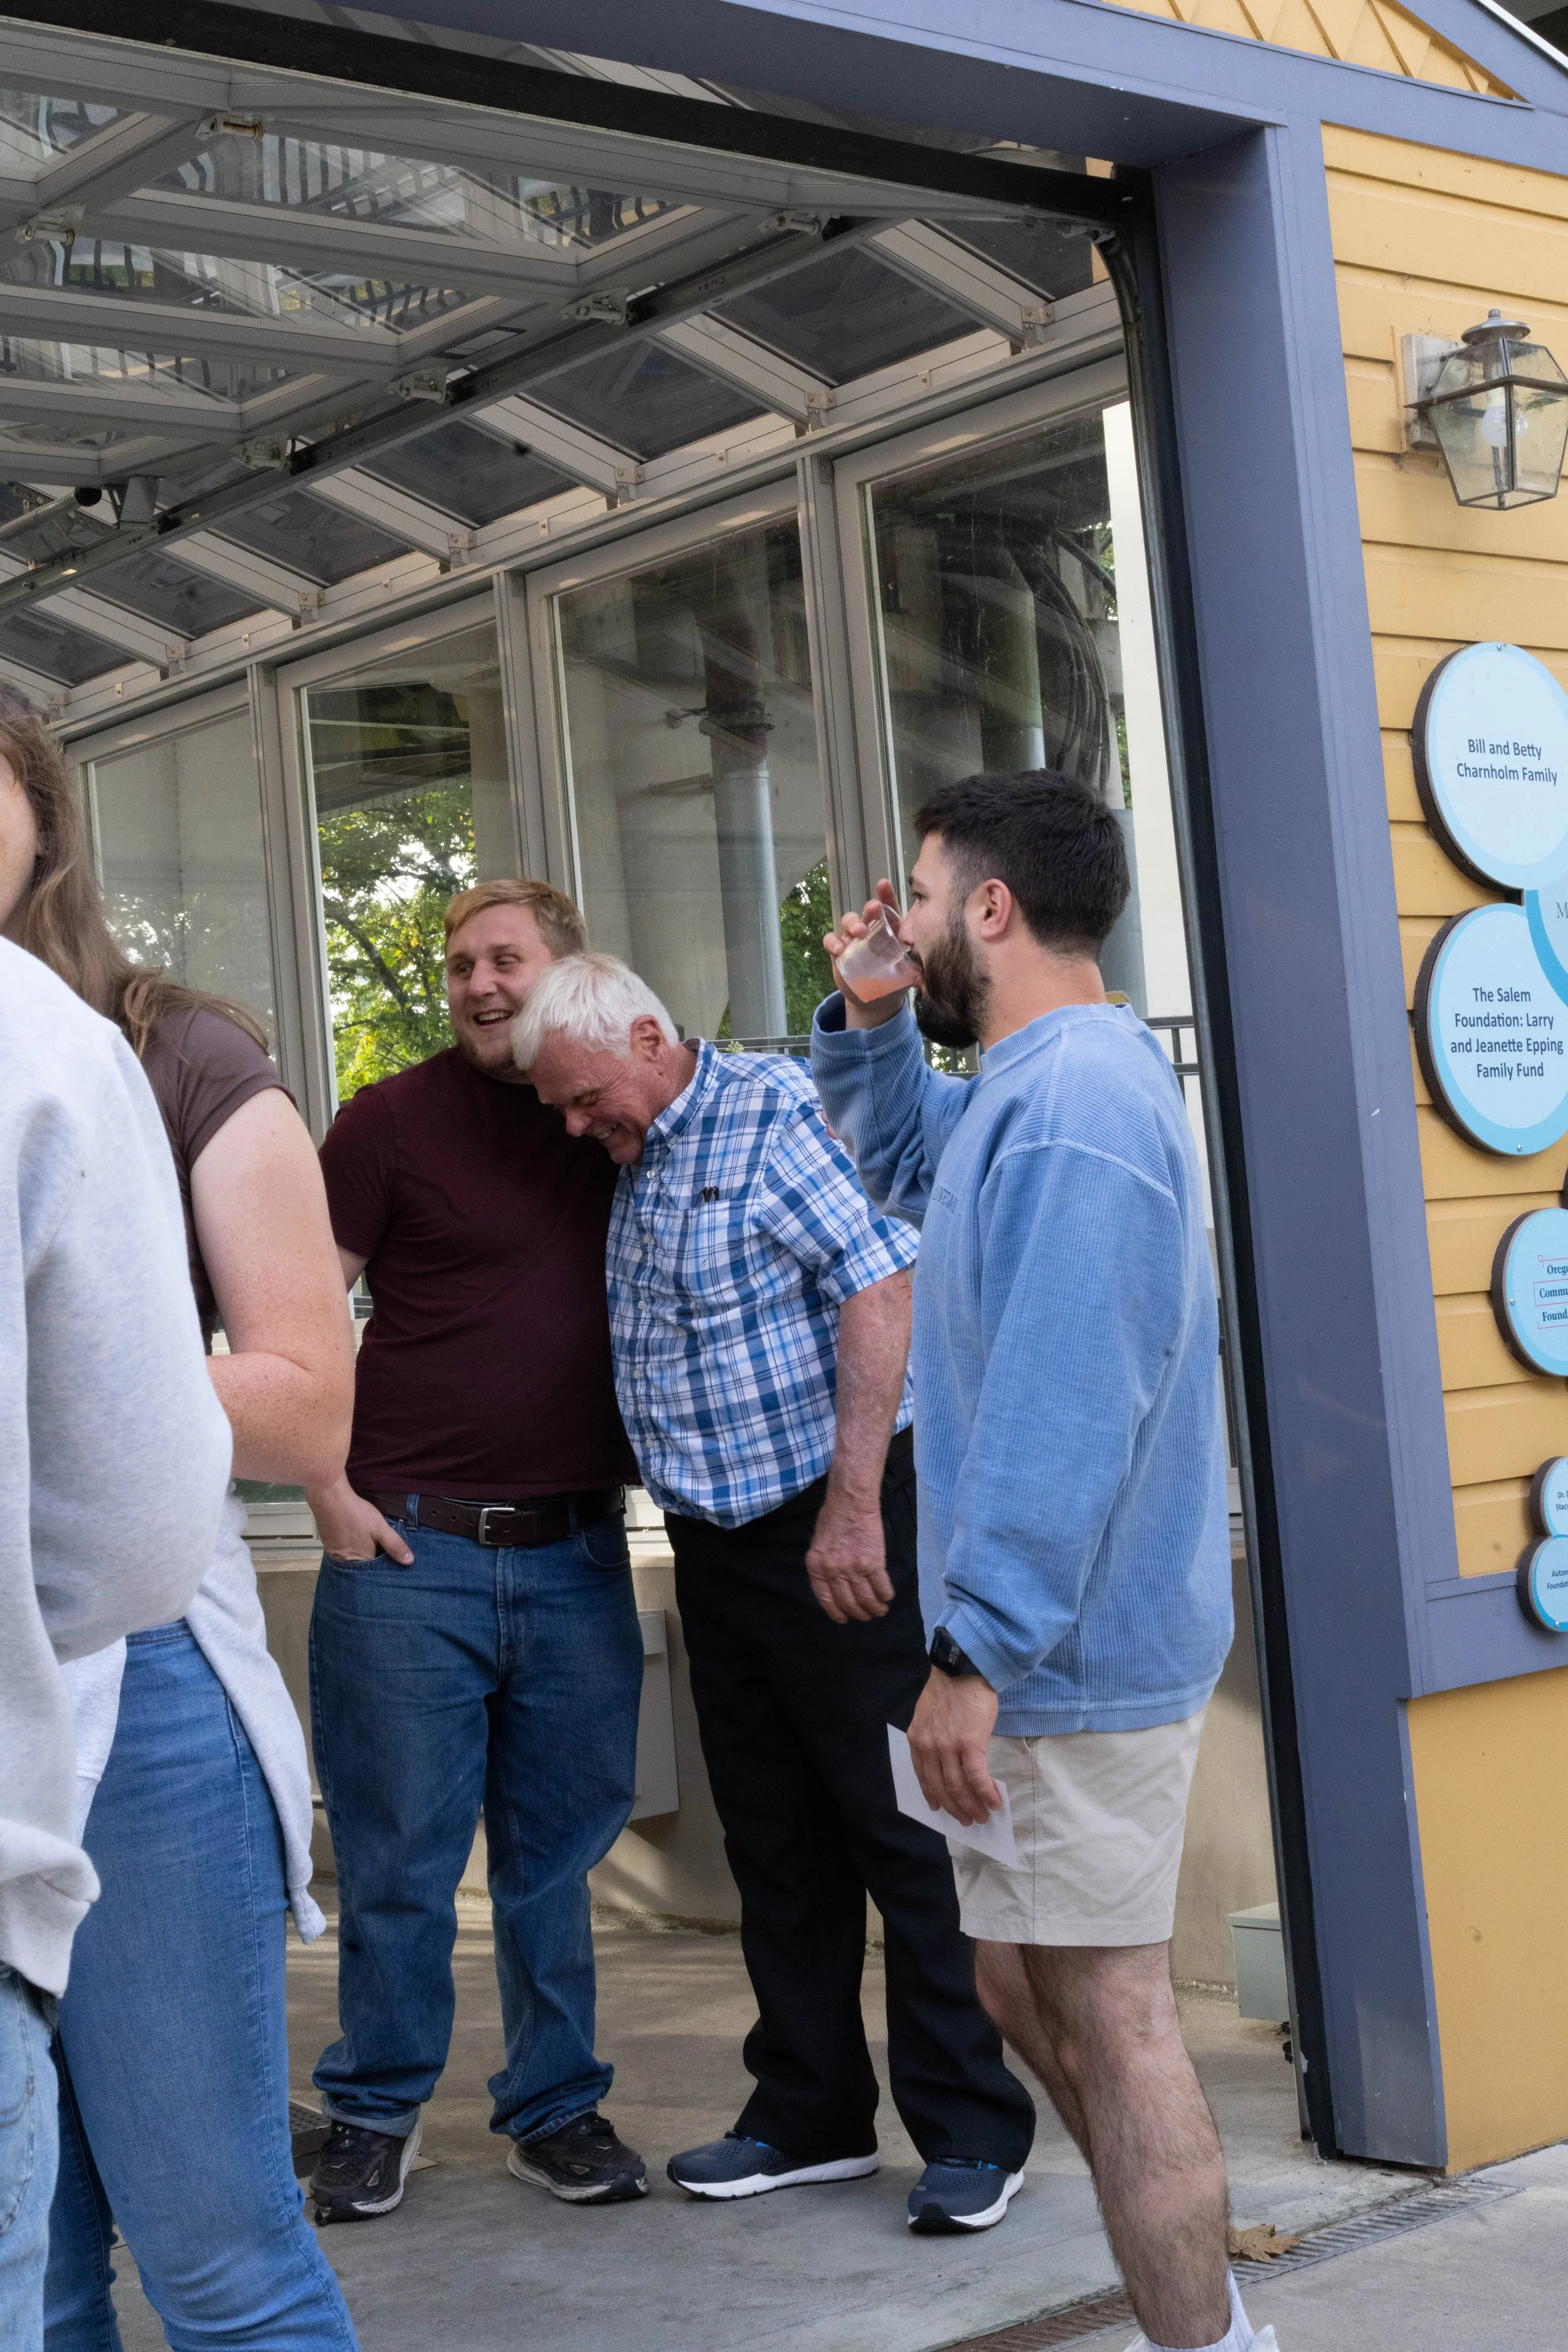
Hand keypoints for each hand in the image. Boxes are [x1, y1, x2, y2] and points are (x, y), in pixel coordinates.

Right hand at [307, 1472, 413, 1565]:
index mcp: (360, 1560)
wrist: (329, 1499)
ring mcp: (334, 1555)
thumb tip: (409, 1561)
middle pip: (362, 1567)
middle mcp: (345, 1562)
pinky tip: (353, 1540)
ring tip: (366, 1544)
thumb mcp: (380, 1527)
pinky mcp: (328, 1547)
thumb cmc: (356, 1513)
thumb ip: (394, 1545)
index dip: (382, 1566)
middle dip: (371, 1561)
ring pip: (351, 1561)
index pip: (374, 1572)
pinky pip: (341, 1554)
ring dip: (359, 1556)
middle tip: (377, 1549)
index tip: (389, 1560)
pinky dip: (349, 1550)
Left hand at [806, 1489, 893, 1622]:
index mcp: (816, 1567)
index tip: (844, 1619)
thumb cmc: (832, 1519)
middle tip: (866, 1615)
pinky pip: (881, 1586)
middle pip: (848, 1603)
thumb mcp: (818, 1545)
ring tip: (880, 1610)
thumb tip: (834, 1586)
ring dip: (875, 1608)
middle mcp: (833, 1571)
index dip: (836, 1612)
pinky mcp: (873, 1562)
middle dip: (859, 1613)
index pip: (825, 1599)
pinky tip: (887, 1597)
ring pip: (866, 1599)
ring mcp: (854, 1568)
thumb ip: (824, 1567)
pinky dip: (885, 1595)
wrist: (850, 1502)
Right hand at [822, 879, 907, 1031]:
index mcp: (890, 929)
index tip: (883, 884)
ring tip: (859, 931)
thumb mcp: (908, 974)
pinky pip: (831, 940)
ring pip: (849, 921)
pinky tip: (839, 949)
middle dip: (871, 907)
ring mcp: (853, 939)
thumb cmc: (896, 979)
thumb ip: (916, 970)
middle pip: (868, 911)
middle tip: (875, 908)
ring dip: (853, 923)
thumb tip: (923, 975)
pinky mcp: (839, 952)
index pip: (889, 907)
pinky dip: (832, 942)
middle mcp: (871, 929)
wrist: (878, 1000)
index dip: (885, 894)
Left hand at [907, 1668, 999, 1825]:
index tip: (939, 1807)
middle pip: (941, 1787)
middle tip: (966, 1820)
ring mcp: (948, 1747)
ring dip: (971, 1806)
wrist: (963, 1668)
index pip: (923, 1776)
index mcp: (917, 1739)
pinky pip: (977, 1777)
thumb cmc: (951, 1688)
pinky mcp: (969, 1744)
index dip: (933, 1795)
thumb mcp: (928, 1713)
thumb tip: (945, 1757)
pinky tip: (994, 1802)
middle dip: (954, 1807)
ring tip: (982, 1817)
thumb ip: (932, 1736)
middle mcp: (929, 1747)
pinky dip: (985, 1794)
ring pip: (958, 1787)